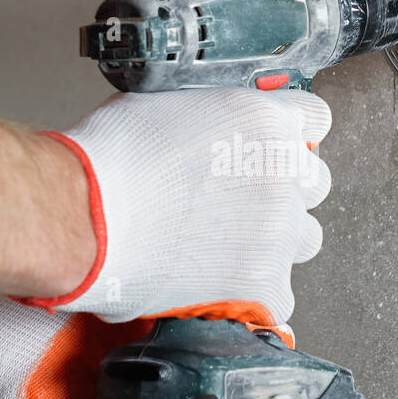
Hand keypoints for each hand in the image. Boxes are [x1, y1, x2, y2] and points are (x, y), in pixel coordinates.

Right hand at [24, 87, 331, 323]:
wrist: (82, 219)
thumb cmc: (107, 162)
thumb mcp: (167, 104)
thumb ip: (214, 115)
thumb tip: (217, 127)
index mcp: (264, 122)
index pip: (315, 121)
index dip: (286, 136)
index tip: (269, 149)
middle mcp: (282, 175)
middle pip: (314, 182)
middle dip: (281, 190)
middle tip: (235, 202)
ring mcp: (277, 233)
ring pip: (304, 238)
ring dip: (274, 241)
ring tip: (225, 246)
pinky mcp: (263, 285)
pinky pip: (279, 294)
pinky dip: (252, 293)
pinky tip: (215, 283)